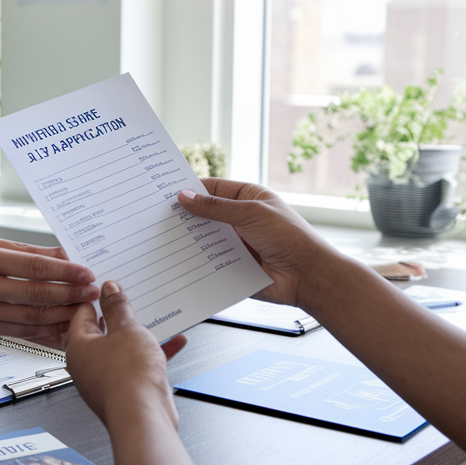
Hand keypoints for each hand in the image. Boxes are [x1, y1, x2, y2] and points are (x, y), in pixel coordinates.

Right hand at [0, 236, 98, 346]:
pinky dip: (44, 332)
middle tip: (93, 293)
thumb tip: (61, 254)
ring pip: (31, 318)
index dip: (64, 271)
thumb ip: (23, 251)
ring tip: (85, 312)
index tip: (86, 273)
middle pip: (36, 294)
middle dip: (70, 295)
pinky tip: (63, 330)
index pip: (33, 267)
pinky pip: (20, 333)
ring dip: (63, 316)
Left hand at [65, 281, 187, 427]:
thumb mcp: (126, 329)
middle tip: (131, 297)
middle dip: (120, 315)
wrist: (142, 416)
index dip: (96, 296)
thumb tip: (109, 290)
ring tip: (155, 318)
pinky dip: (153, 353)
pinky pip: (138, 364)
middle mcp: (87, 365)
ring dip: (139, 334)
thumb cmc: (127, 377)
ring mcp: (106, 379)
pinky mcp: (125, 390)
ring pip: (122, 348)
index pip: (81, 314)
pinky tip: (174, 342)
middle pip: (102, 331)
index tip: (108, 285)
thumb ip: (118, 307)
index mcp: (78, 346)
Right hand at [176, 178, 343, 309]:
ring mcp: (236, 243)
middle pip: (205, 215)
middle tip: (158, 217)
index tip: (166, 192)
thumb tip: (185, 196)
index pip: (213, 188)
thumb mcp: (250, 213)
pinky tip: (178, 262)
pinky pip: (210, 262)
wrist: (307, 276)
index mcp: (248, 198)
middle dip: (186, 217)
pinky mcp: (234, 266)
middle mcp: (240, 219)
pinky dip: (197, 262)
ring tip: (162, 239)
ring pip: (205, 239)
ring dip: (189, 241)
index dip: (191, 189)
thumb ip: (215, 207)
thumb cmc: (289, 237)